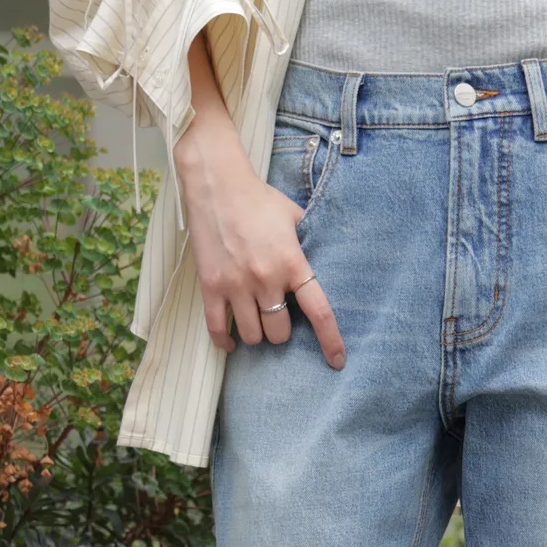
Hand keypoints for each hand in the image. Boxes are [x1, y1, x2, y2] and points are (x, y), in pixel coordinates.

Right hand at [174, 109, 344, 369]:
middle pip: (279, 332)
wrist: (217, 185)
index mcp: (292, 263)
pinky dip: (225, 342)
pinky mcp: (210, 287)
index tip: (336, 361)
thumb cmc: (258, 200)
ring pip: (252, 336)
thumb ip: (308, 245)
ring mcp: (235, 285)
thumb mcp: (294, 218)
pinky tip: (231, 342)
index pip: (319, 312)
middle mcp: (266, 279)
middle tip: (276, 316)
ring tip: (254, 321)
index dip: (330, 341)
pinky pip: (217, 329)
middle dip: (281, 330)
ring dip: (256, 335)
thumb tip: (320, 266)